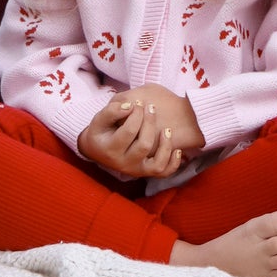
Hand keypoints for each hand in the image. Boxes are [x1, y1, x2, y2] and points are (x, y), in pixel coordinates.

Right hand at [77, 87, 202, 180]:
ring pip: (157, 165)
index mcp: (111, 150)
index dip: (136, 114)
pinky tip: (177, 148)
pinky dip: (173, 163)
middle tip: (151, 108)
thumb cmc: (102, 132)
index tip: (138, 103)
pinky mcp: (147, 173)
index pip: (128, 131)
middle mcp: (124, 164)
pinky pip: (164, 172)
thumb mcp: (99, 119)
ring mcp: (137, 170)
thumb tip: (130, 106)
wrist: (100, 151)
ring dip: (166, 146)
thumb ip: (112, 110)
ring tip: (167, 129)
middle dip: (150, 123)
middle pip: (144, 145)